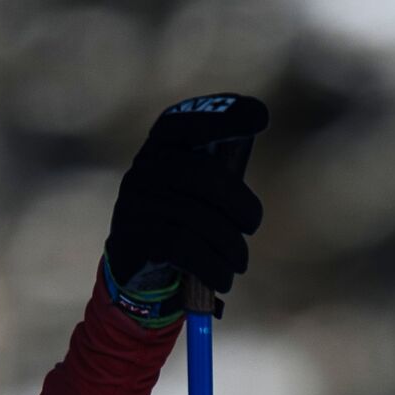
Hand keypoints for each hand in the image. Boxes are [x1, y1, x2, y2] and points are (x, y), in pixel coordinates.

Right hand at [105, 94, 267, 301]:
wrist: (139, 269)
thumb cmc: (184, 220)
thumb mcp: (200, 190)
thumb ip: (220, 163)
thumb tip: (258, 116)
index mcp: (161, 149)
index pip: (183, 123)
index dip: (222, 118)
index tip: (261, 118)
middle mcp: (142, 169)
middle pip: (205, 178)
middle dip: (241, 206)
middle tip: (252, 226)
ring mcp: (134, 203)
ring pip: (199, 219)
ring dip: (231, 247)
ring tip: (238, 262)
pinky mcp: (132, 238)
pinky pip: (185, 249)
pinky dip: (214, 267)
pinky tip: (223, 278)